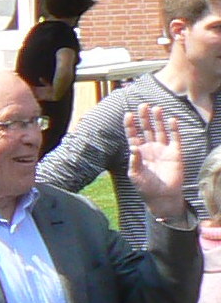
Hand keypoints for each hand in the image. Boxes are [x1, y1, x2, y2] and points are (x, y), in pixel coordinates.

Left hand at [127, 101, 192, 225]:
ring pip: (160, 131)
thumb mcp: (135, 175)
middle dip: (144, 118)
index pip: (133, 135)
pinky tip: (171, 119)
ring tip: (156, 108)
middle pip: (147, 129)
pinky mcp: (175, 153)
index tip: (128, 114)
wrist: (162, 196)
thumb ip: (134, 161)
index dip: (130, 125)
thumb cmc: (145, 187)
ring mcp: (163, 149)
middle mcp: (150, 148)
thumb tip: (133, 147)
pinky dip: (173, 129)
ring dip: (158, 120)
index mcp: (138, 152)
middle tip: (142, 105)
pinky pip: (175, 138)